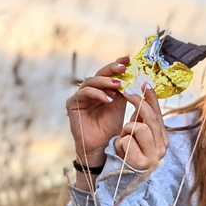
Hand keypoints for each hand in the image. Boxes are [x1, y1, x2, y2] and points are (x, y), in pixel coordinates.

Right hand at [66, 58, 128, 184]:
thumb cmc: (110, 128)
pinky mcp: (72, 104)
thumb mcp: (120, 106)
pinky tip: (107, 99)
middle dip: (111, 69)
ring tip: (117, 85)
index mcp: (102, 89)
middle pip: (99, 74)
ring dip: (105, 81)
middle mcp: (90, 90)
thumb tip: (132, 74)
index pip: (109, 73)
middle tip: (123, 68)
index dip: (116, 64)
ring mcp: (80, 96)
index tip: (127, 59)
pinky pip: (83, 93)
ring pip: (90, 81)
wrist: (101, 146)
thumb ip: (123, 91)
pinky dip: (96, 94)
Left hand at [115, 87, 167, 170]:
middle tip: (126, 91)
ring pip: (139, 128)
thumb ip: (141, 118)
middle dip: (137, 102)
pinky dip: (121, 144)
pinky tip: (122, 151)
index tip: (145, 82)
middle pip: (150, 118)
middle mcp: (162, 147)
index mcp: (162, 139)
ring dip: (127, 130)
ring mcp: (153, 157)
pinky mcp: (141, 163)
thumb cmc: (129, 153)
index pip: (158, 114)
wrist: (122, 179)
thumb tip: (142, 93)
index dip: (151, 97)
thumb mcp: (136, 133)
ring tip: (123, 138)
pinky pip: (128, 142)